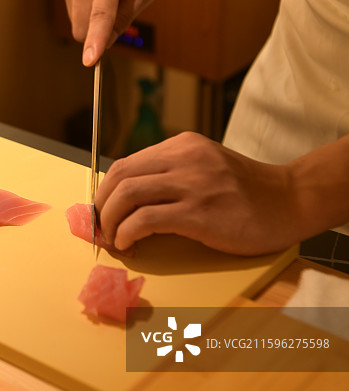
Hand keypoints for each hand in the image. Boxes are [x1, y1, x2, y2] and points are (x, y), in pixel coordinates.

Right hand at [57, 0, 156, 66]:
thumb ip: (126, 16)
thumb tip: (104, 43)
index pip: (101, 15)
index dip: (95, 40)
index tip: (89, 61)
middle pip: (84, 30)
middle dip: (97, 35)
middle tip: (117, 11)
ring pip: (77, 25)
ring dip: (92, 20)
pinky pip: (73, 13)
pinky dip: (86, 10)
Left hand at [95, 132, 301, 255]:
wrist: (290, 202)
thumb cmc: (248, 192)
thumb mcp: (206, 167)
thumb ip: (173, 175)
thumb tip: (129, 200)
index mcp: (183, 146)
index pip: (126, 163)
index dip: (105, 191)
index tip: (101, 212)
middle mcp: (184, 158)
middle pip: (120, 176)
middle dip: (101, 206)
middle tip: (100, 229)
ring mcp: (192, 183)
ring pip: (128, 195)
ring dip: (110, 221)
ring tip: (112, 240)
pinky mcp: (198, 212)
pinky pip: (146, 219)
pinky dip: (127, 233)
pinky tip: (130, 245)